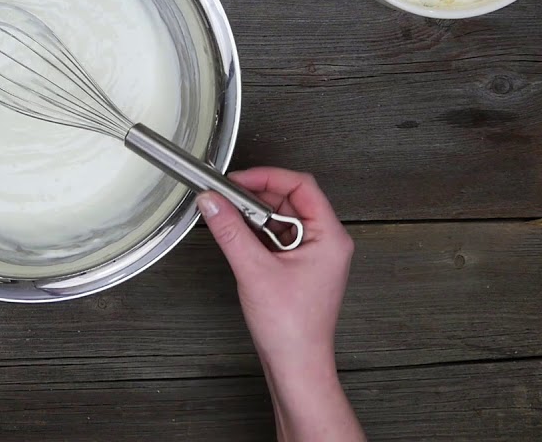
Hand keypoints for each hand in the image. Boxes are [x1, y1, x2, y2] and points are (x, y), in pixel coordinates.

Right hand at [198, 167, 363, 441]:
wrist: (296, 365)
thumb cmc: (291, 327)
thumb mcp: (254, 270)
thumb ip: (230, 231)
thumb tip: (212, 202)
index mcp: (329, 237)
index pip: (301, 185)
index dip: (267, 177)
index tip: (236, 180)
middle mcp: (326, 242)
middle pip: (291, 199)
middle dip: (256, 196)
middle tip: (226, 197)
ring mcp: (314, 255)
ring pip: (281, 218)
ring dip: (254, 216)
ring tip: (230, 220)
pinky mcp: (299, 267)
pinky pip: (277, 237)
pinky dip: (256, 233)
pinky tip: (239, 239)